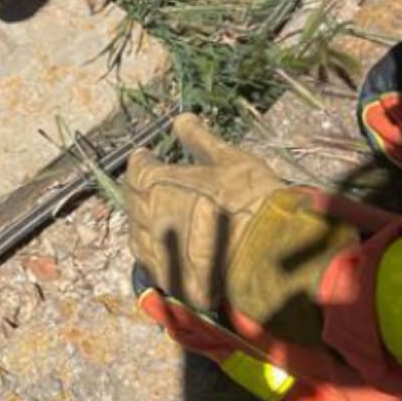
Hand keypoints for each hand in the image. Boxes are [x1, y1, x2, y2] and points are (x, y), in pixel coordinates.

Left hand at [126, 114, 287, 315]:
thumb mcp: (228, 159)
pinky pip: (154, 263)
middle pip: (133, 201)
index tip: (147, 155)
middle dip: (142, 191)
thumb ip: (199, 139)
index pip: (137, 167)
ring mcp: (155, 254)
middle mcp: (145, 219)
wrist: (268, 257)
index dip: (143, 159)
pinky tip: (172, 249)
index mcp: (154, 184)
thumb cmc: (248, 200)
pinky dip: (160, 252)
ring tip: (161, 217)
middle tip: (154, 185)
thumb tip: (180, 118)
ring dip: (146, 224)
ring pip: (139, 235)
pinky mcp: (170, 281)